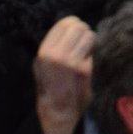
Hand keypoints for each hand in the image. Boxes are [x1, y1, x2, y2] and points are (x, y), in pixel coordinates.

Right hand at [33, 15, 93, 133]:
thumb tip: (64, 28)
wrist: (56, 110)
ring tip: (84, 52)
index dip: (73, 25)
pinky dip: (91, 55)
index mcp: (44, 51)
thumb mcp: (40, 65)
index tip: (75, 33)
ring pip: (88, 35)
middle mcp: (55, 54)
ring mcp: (69, 61)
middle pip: (77, 26)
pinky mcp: (82, 68)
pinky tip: (85, 64)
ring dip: (89, 42)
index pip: (63, 23)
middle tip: (82, 43)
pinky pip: (92, 51)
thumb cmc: (49, 87)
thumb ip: (50, 47)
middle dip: (82, 31)